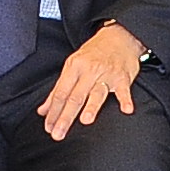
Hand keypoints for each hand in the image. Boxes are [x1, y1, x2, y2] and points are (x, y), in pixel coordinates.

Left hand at [39, 22, 146, 140]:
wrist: (120, 36)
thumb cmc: (94, 53)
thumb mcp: (73, 66)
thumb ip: (58, 90)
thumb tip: (43, 111)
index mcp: (74, 67)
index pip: (61, 93)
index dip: (53, 112)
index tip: (48, 127)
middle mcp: (89, 70)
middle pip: (75, 97)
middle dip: (65, 117)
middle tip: (58, 134)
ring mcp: (107, 74)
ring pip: (97, 93)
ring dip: (92, 107)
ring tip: (86, 121)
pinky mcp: (123, 77)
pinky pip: (125, 90)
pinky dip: (126, 100)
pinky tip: (126, 110)